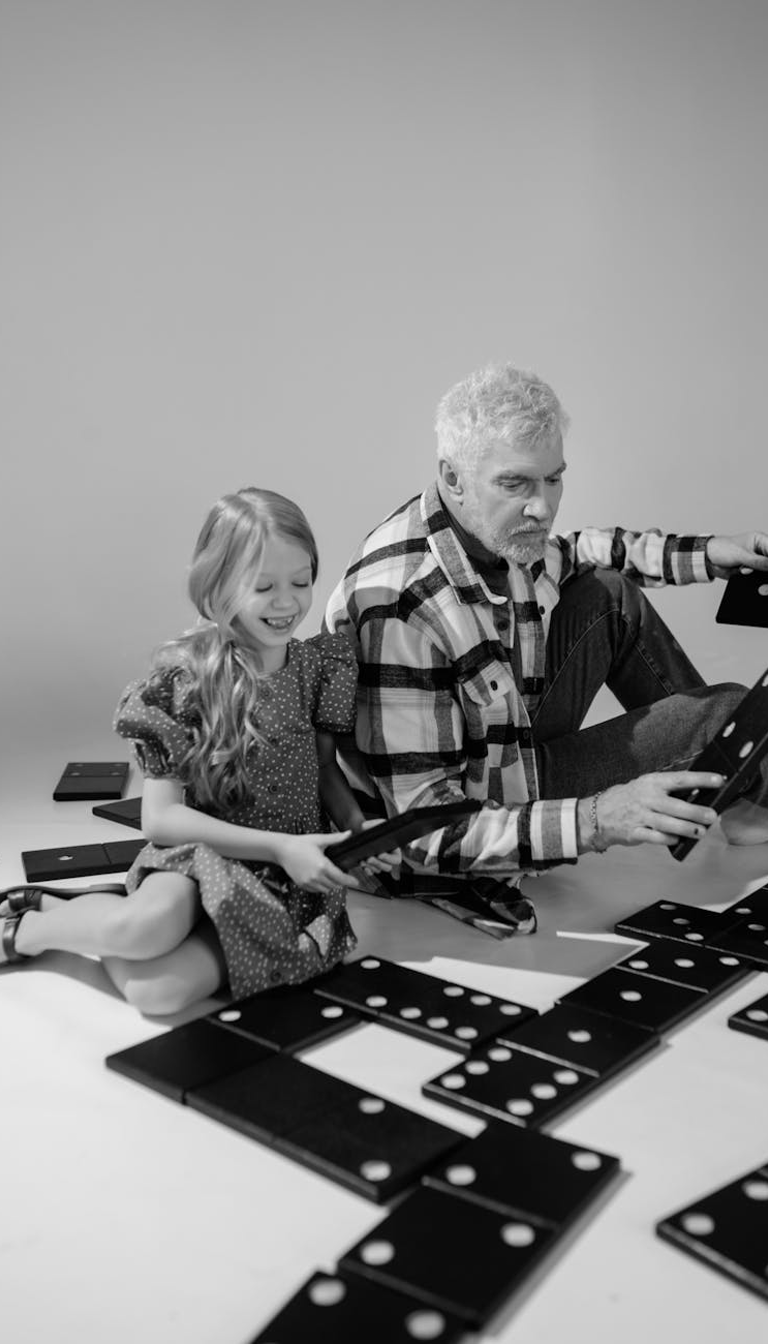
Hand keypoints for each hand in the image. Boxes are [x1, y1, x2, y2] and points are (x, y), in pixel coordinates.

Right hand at [274, 832, 360, 893]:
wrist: (282, 850)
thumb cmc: (300, 843)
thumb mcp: (319, 839)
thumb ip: (336, 839)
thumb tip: (349, 834)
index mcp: (322, 865)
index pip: (341, 878)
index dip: (350, 881)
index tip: (356, 882)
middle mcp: (316, 876)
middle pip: (335, 885)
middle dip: (340, 881)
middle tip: (342, 875)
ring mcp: (308, 882)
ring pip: (326, 889)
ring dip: (331, 885)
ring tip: (331, 876)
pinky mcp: (302, 884)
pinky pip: (316, 890)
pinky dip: (321, 886)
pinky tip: (320, 878)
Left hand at [356, 818, 400, 876]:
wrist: (357, 831)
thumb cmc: (368, 827)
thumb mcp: (375, 823)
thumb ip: (379, 824)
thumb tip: (381, 827)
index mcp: (393, 848)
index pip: (396, 859)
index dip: (389, 859)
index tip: (380, 854)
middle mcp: (387, 857)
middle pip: (388, 867)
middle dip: (378, 863)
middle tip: (369, 858)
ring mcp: (379, 863)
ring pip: (379, 870)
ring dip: (371, 866)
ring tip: (364, 860)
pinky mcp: (370, 866)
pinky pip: (371, 872)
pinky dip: (367, 870)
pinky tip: (363, 864)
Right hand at [586, 771, 724, 849]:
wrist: (599, 813)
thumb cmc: (631, 798)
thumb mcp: (647, 786)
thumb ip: (669, 790)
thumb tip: (700, 795)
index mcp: (652, 782)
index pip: (680, 779)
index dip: (700, 779)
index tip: (718, 780)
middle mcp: (647, 798)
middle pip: (676, 805)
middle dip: (696, 812)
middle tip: (712, 815)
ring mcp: (640, 816)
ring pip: (667, 824)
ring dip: (687, 829)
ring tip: (701, 832)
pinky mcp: (635, 832)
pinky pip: (655, 838)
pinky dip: (668, 839)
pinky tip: (678, 840)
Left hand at [706, 532, 767, 579]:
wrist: (708, 560)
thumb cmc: (722, 549)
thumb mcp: (741, 555)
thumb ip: (758, 561)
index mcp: (761, 540)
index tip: (766, 566)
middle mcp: (761, 551)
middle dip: (765, 568)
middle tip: (752, 570)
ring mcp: (757, 562)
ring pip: (764, 571)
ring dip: (758, 575)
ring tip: (743, 570)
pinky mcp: (751, 572)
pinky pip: (757, 578)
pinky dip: (752, 578)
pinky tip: (742, 572)